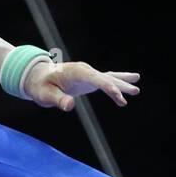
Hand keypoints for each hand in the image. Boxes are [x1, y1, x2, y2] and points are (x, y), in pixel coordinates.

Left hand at [23, 60, 139, 111]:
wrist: (38, 78)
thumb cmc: (40, 86)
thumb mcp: (45, 95)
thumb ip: (58, 100)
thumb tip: (70, 106)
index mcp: (75, 72)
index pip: (95, 79)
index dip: (108, 87)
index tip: (118, 97)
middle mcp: (85, 70)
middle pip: (106, 78)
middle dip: (120, 86)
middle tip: (134, 92)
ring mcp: (88, 74)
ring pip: (109, 78)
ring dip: (123, 83)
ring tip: (137, 89)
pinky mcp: (89, 79)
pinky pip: (107, 80)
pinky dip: (118, 83)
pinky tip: (131, 83)